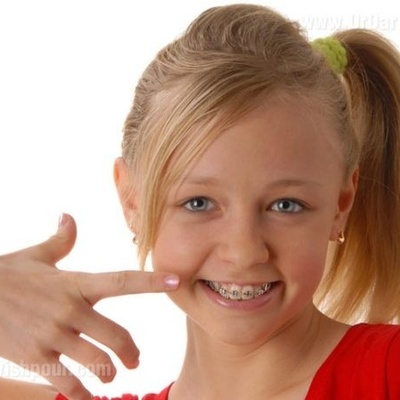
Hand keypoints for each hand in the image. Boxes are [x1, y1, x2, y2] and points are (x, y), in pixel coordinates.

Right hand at [0, 214, 178, 399]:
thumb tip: (68, 216)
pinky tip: (87, 396)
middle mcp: (70, 309)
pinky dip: (81, 393)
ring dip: (109, 372)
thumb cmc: (6, 274)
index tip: (176, 280)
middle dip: (131, 351)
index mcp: (76, 283)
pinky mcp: (35, 357)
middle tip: (135, 361)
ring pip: (96, 361)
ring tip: (112, 375)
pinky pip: (66, 382)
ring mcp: (53, 335)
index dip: (151, 281)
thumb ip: (61, 240)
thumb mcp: (36, 255)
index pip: (122, 281)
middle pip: (116, 334)